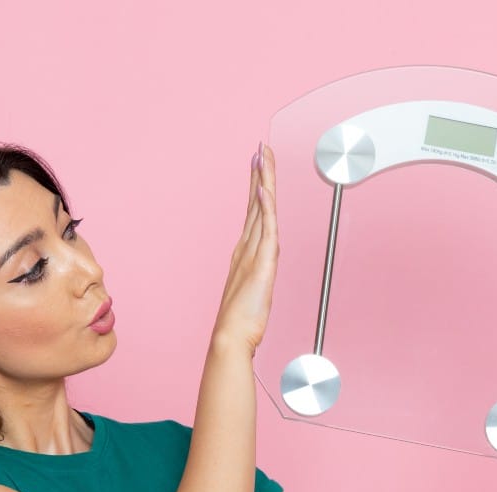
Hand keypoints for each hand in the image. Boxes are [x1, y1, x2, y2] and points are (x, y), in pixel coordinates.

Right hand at [213, 143, 278, 352]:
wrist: (230, 338)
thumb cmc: (240, 323)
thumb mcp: (251, 294)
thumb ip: (254, 278)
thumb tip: (258, 270)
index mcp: (244, 254)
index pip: (254, 213)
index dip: (256, 188)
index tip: (257, 166)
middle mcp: (246, 248)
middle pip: (256, 204)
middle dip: (259, 174)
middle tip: (260, 148)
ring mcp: (252, 254)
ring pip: (260, 209)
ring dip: (262, 181)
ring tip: (262, 156)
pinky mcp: (261, 263)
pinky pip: (266, 229)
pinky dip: (265, 208)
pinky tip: (263, 189)